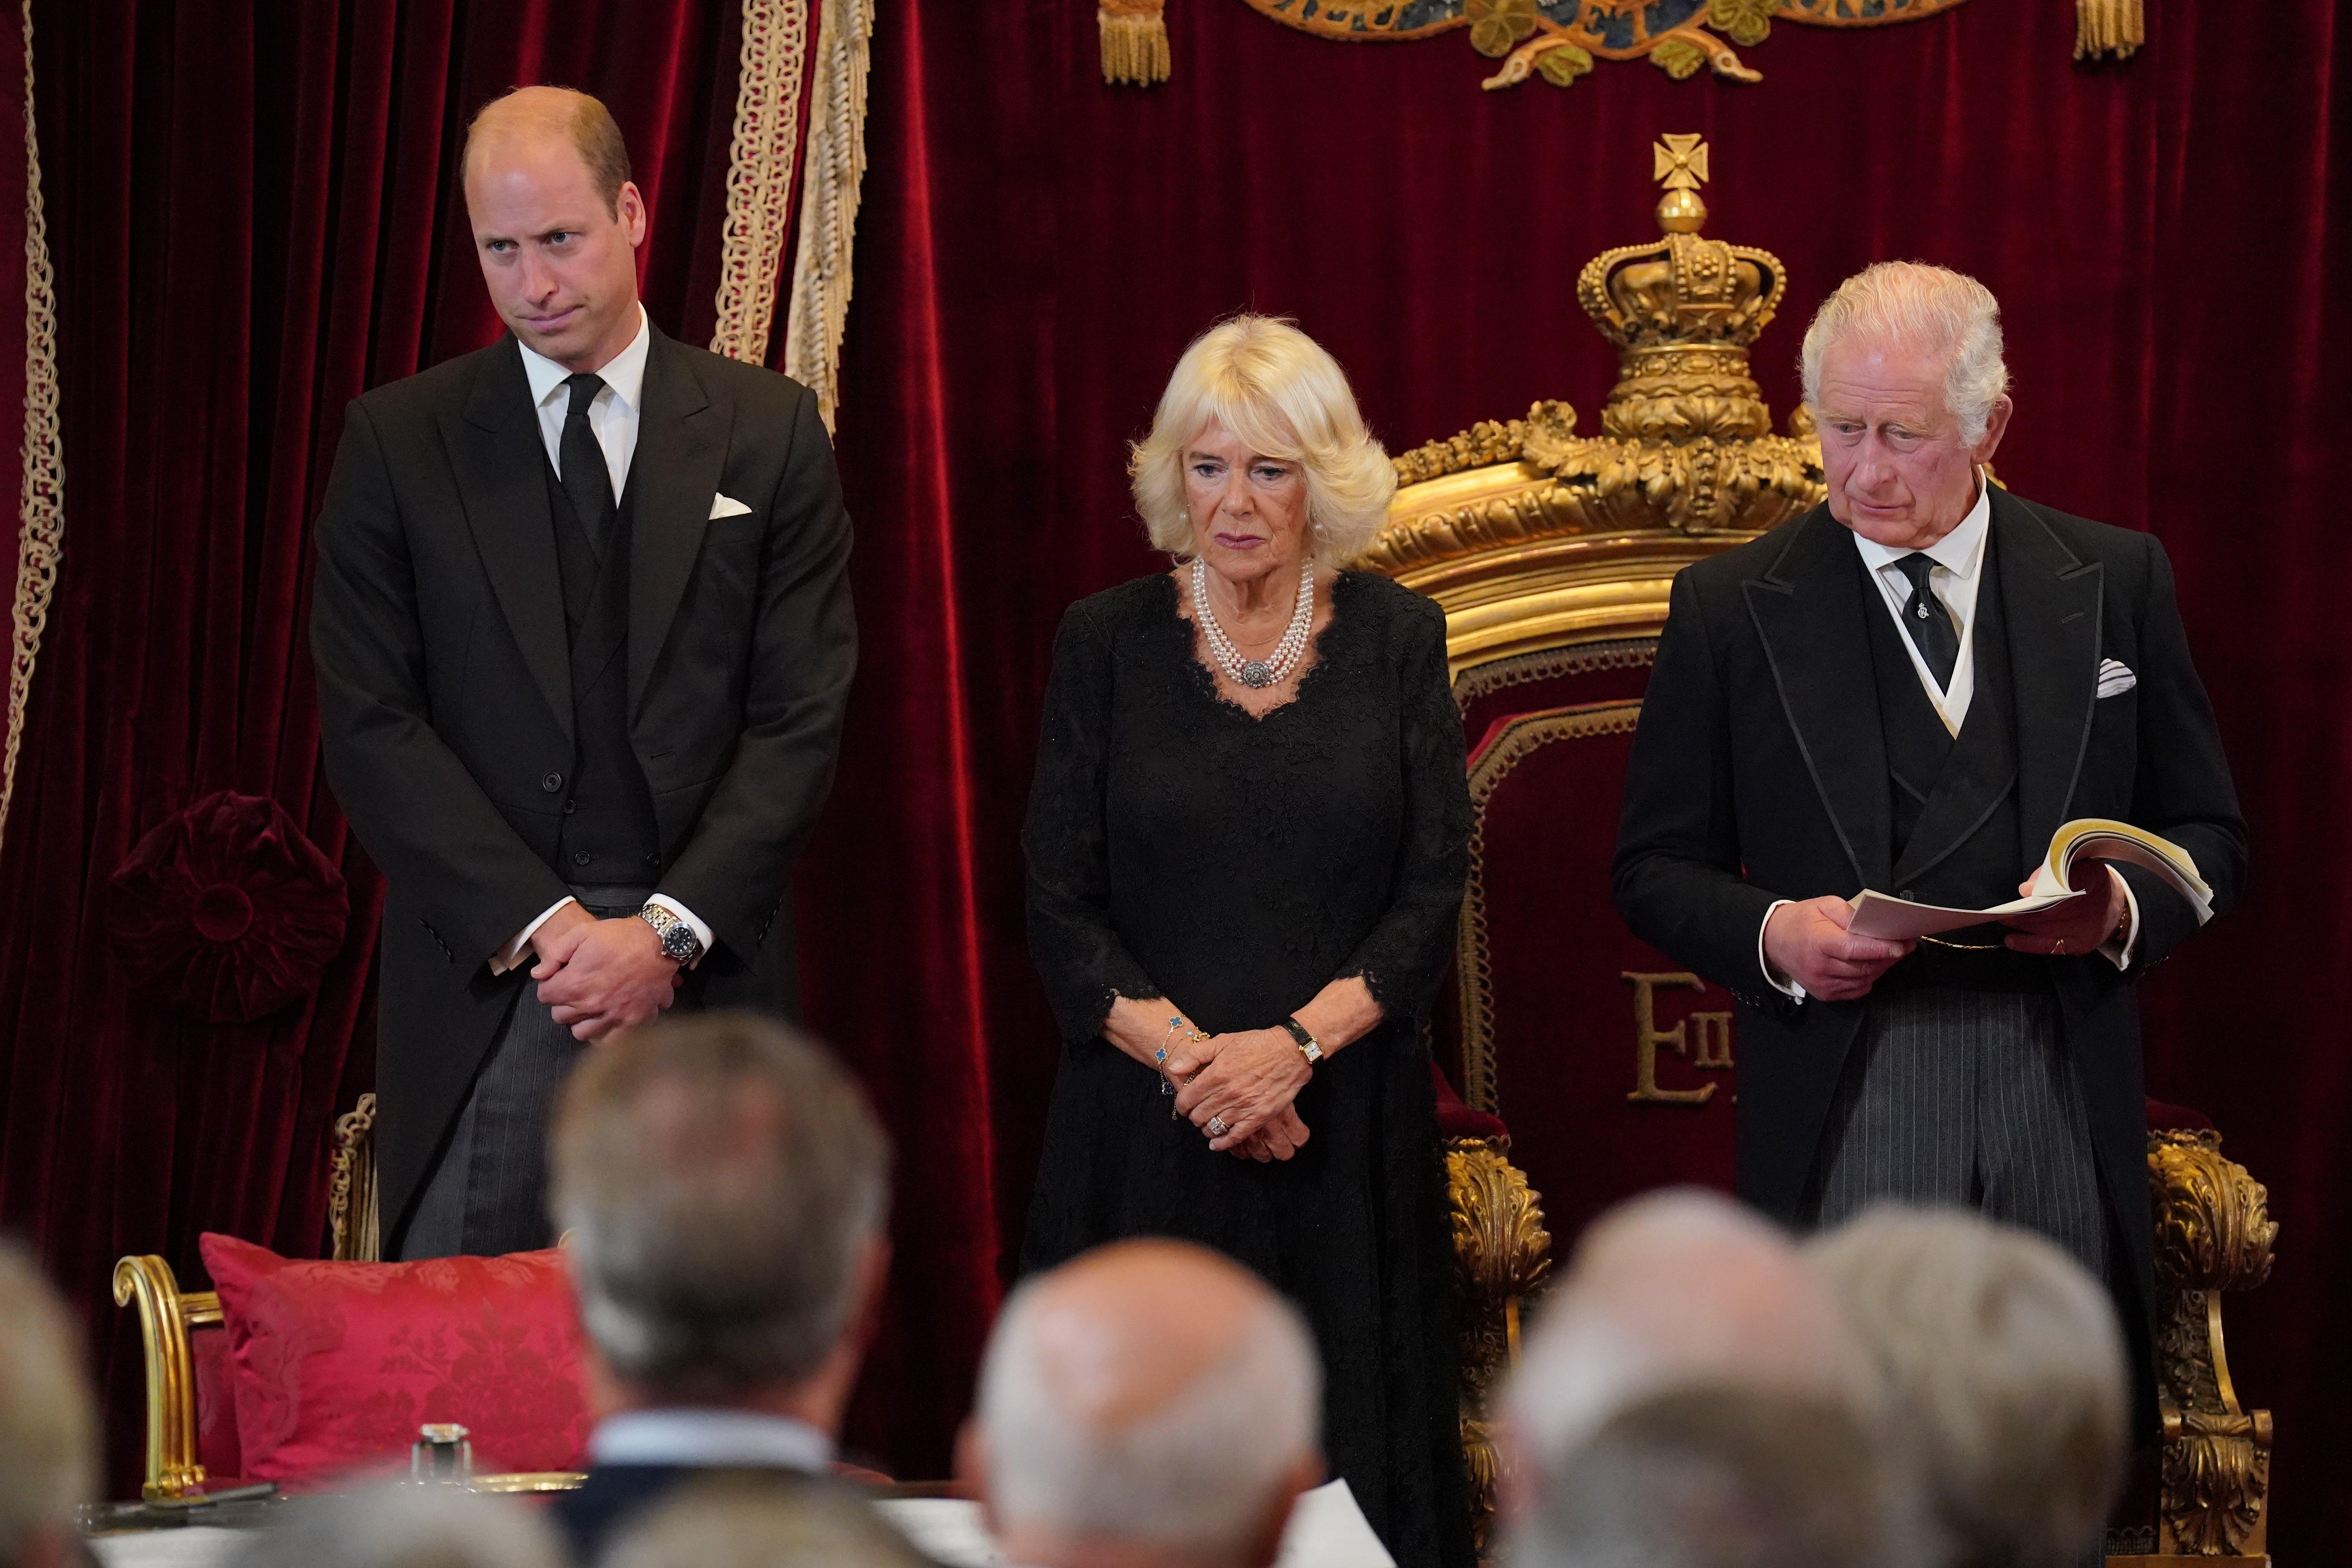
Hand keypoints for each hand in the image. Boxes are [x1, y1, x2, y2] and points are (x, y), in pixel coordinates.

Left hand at [533, 912, 683, 1040]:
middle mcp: (591, 1004)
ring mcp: (612, 1015)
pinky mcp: (631, 1021)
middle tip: (575, 990)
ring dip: (580, 1020)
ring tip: (588, 1007)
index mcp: (575, 983)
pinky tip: (604, 1021)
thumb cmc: (621, 937)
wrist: (660, 943)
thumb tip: (539, 974)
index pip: (545, 996)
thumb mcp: (582, 933)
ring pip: (580, 1032)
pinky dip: (602, 1034)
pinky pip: (608, 1041)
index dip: (550, 985)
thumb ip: (555, 954)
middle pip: (560, 1016)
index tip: (560, 979)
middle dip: (563, 1003)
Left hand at [1171, 1027, 1310, 1151]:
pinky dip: (1223, 1143)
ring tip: (1208, 1122)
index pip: (1186, 1100)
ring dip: (1206, 1127)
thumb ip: (1195, 1055)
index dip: (1181, 1104)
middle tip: (1197, 1111)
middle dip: (1193, 1115)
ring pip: (1213, 1128)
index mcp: (1216, 1075)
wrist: (1289, 1051)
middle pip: (1198, 1116)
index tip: (1184, 1103)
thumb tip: (1174, 1068)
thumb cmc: (1256, 1044)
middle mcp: (1228, 1093)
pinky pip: (1235, 1137)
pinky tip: (1216, 1143)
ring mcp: (1244, 1107)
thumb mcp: (1222, 1041)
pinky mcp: (1258, 1117)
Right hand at [1763, 896, 1914, 1002]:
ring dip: (1880, 968)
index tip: (1902, 945)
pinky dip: (1868, 978)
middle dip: (1889, 957)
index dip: (1881, 949)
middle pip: (1864, 967)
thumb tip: (1874, 924)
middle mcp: (1820, 967)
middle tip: (1902, 946)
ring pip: (1864, 979)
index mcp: (1818, 942)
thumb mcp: (1824, 905)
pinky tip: (1868, 966)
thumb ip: (1850, 913)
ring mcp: (1822, 984)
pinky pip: (1857, 989)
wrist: (1773, 941)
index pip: (1855, 949)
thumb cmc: (1799, 922)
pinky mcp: (1825, 994)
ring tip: (1887, 954)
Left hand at [2003, 864, 2127, 956]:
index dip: (2045, 889)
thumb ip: (2050, 872)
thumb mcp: (2073, 865)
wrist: (2113, 901)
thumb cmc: (2085, 879)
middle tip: (2001, 909)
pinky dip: (2030, 944)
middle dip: (2025, 910)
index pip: (2069, 883)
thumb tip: (2026, 888)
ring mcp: (2090, 928)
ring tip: (2002, 920)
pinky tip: (2011, 940)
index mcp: (2094, 876)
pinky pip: (2053, 946)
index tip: (2024, 892)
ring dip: (2022, 925)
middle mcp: (2096, 904)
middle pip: (2054, 909)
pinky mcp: (2083, 943)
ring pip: (2049, 928)